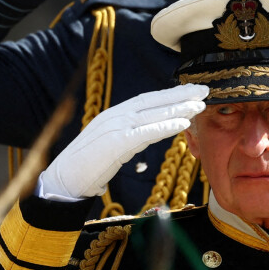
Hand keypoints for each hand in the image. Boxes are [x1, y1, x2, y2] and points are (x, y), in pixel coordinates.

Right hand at [39, 84, 208, 199]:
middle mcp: (116, 115)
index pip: (148, 100)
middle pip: (154, 101)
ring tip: (200, 104)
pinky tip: (182, 124)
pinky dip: (165, 127)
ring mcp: (115, 127)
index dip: (171, 95)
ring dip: (179, 108)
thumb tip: (146, 134)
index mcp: (115, 114)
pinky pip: (145, 133)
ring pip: (153, 114)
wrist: (63, 180)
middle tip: (204, 89)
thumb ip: (129, 137)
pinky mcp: (115, 142)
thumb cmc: (87, 166)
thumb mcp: (111, 145)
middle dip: (180, 95)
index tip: (191, 91)